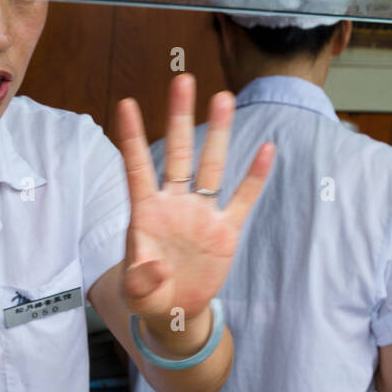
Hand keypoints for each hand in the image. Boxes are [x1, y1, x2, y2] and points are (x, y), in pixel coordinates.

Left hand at [115, 73, 274, 325]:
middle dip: (179, 117)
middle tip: (183, 80)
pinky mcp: (225, 231)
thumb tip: (156, 267)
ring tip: (223, 98)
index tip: (125, 104)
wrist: (175, 310)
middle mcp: (174, 205)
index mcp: (145, 214)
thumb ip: (140, 280)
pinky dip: (254, 177)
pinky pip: (242, 199)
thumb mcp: (137, 294)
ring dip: (218, 134)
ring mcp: (201, 214)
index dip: (132, 138)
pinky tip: (266, 150)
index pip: (137, 169)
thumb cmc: (148, 296)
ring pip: (210, 166)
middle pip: (178, 153)